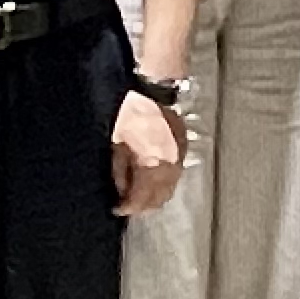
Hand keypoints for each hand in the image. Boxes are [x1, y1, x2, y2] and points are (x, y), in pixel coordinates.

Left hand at [110, 90, 185, 216]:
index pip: (141, 198)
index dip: (128, 207)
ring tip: (139, 195)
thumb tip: (120, 190)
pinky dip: (164, 181)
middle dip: (142, 205)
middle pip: (158, 198)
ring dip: (154, 196)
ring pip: (169, 189)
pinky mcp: (183, 148)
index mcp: (151, 165)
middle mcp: (169, 165)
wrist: (153, 90)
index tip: (118, 208)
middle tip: (128, 205)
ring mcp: (178, 157)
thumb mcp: (116, 144)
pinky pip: (175, 174)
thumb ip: (119, 171)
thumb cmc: (131, 112)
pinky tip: (153, 179)